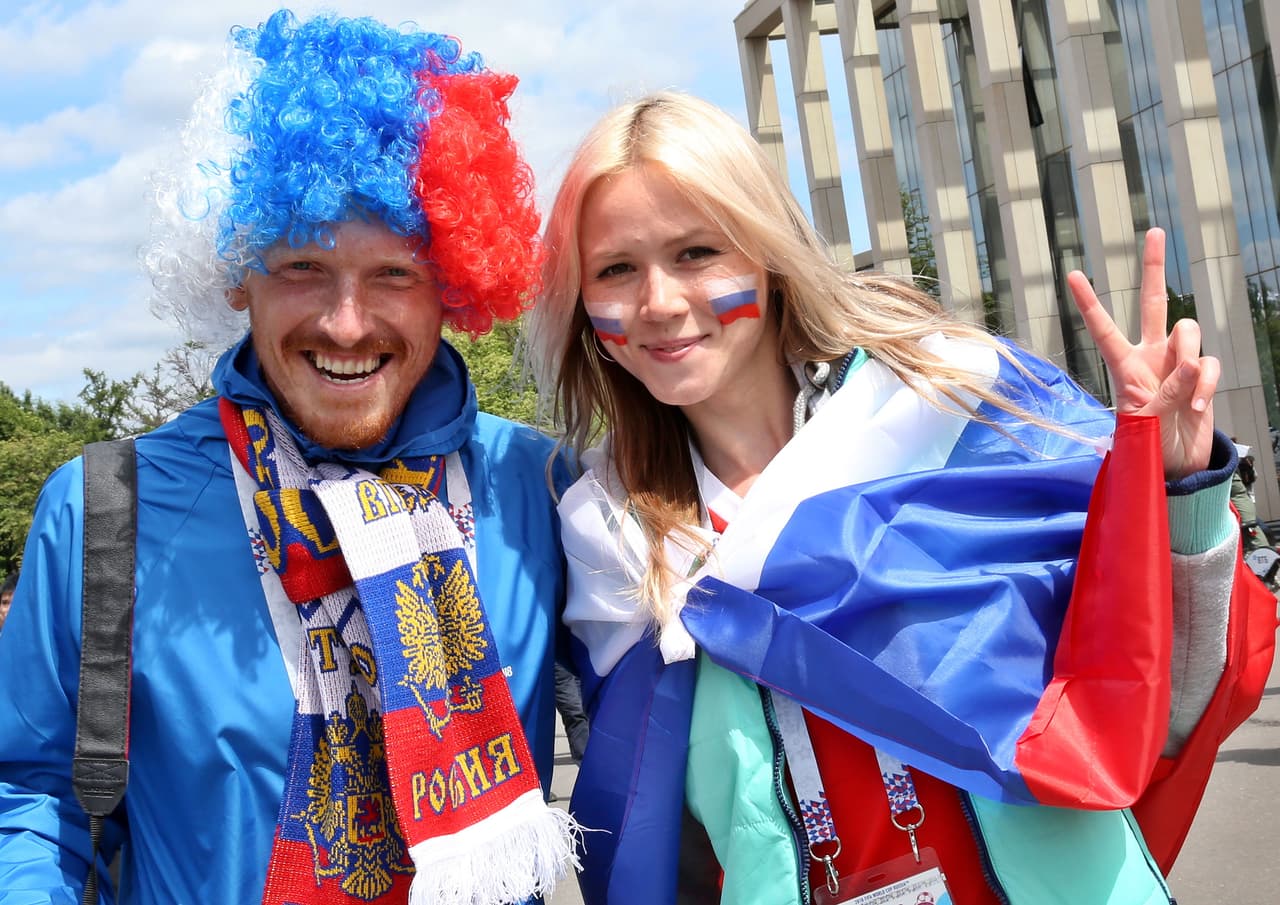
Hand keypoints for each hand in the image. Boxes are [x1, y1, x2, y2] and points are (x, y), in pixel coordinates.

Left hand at [1066, 227, 1219, 479]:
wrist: (1175, 464)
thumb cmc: (1148, 444)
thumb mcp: (1147, 421)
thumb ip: (1169, 391)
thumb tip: (1193, 363)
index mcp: (1123, 365)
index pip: (1103, 328)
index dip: (1089, 302)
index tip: (1072, 274)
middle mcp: (1150, 354)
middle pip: (1152, 302)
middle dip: (1154, 268)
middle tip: (1154, 232)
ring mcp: (1178, 361)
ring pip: (1189, 331)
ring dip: (1190, 358)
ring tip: (1185, 396)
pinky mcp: (1202, 373)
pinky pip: (1210, 364)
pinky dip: (1206, 385)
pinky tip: (1197, 408)